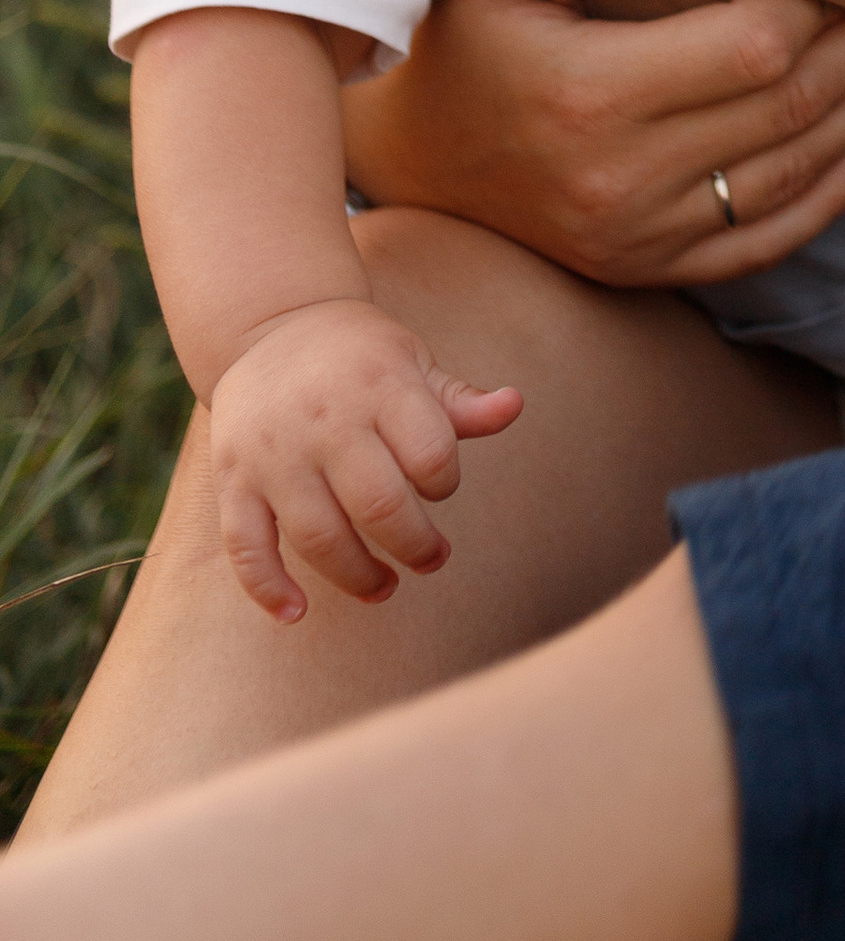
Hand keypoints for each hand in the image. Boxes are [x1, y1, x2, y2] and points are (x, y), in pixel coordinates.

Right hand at [210, 298, 522, 623]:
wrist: (271, 327)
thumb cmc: (360, 357)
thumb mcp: (413, 362)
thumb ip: (459, 400)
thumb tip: (515, 406)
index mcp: (379, 386)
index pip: (431, 455)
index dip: (445, 484)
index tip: (440, 487)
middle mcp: (325, 420)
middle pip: (379, 505)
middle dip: (415, 546)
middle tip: (432, 560)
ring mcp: (274, 454)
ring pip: (317, 536)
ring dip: (357, 576)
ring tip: (384, 587)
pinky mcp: (233, 479)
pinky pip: (245, 546)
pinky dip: (268, 588)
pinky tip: (297, 613)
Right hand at [339, 0, 844, 288]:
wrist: (408, 163)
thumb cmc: (461, 45)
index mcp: (591, 95)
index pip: (752, 47)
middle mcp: (622, 178)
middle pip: (790, 108)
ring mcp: (639, 236)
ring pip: (794, 175)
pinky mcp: (648, 270)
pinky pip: (766, 241)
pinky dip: (833, 193)